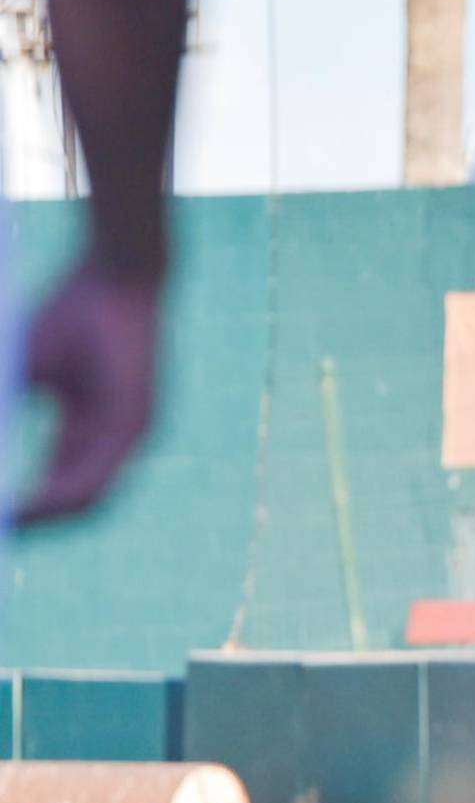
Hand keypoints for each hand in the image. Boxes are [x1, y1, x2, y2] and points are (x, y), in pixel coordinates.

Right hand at [16, 260, 162, 524]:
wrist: (116, 276)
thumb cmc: (69, 315)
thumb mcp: (19, 369)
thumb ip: (3, 409)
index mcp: (87, 429)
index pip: (56, 485)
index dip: (24, 508)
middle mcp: (113, 440)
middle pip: (72, 503)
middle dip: (30, 523)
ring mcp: (129, 437)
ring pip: (83, 500)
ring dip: (36, 520)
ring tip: (5, 526)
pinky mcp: (134, 426)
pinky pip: (93, 478)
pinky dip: (51, 498)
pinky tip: (18, 507)